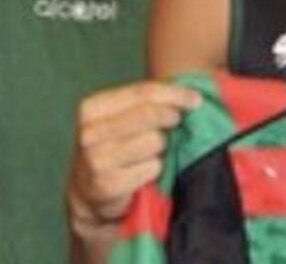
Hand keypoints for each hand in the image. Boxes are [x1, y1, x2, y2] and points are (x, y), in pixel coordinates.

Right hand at [67, 82, 200, 238]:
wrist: (91, 192)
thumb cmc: (117, 147)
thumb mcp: (124, 118)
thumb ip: (150, 103)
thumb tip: (193, 97)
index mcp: (91, 109)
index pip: (143, 93)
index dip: (174, 94)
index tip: (196, 99)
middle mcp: (89, 133)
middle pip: (148, 114)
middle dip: (171, 117)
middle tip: (177, 122)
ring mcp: (95, 160)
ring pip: (154, 141)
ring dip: (160, 147)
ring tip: (150, 153)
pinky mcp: (107, 185)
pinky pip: (152, 167)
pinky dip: (155, 169)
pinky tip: (143, 172)